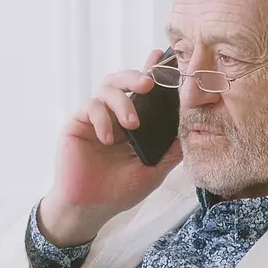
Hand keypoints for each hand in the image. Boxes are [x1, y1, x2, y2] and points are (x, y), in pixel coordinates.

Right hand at [38, 48, 182, 246]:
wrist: (90, 209)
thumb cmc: (119, 191)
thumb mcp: (152, 172)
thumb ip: (169, 152)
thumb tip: (190, 133)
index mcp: (132, 123)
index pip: (142, 92)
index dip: (151, 72)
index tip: (162, 58)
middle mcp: (113, 115)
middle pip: (123, 80)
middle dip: (136, 76)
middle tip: (149, 83)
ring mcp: (94, 118)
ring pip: (107, 88)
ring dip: (122, 102)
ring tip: (132, 124)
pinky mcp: (77, 123)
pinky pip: (90, 107)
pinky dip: (102, 119)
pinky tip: (108, 139)